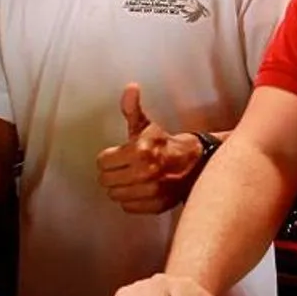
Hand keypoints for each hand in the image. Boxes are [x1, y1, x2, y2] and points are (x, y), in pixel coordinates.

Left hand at [96, 82, 204, 214]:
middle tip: (123, 166)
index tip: (118, 155)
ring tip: (131, 177)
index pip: (102, 162)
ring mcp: (150, 192)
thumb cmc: (165, 144)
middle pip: (106, 180)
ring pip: (115, 195)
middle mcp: (145, 173)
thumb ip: (132, 108)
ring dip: (120, 187)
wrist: (193, 163)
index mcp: (140, 151)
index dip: (108, 157)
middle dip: (112, 172)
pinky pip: (128, 207)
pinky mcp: (155, 205)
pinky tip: (139, 188)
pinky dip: (131, 199)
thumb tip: (130, 88)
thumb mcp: (146, 125)